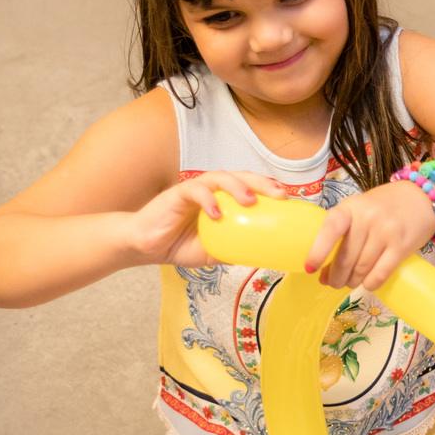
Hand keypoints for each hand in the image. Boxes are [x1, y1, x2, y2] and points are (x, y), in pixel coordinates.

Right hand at [131, 171, 285, 266]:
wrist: (145, 247)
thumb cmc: (180, 244)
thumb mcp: (214, 251)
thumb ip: (235, 248)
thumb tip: (264, 257)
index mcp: (224, 200)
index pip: (250, 187)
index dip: (269, 188)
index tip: (288, 198)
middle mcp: (212, 190)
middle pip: (241, 176)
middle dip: (262, 183)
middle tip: (280, 195)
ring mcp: (195, 189)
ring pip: (220, 177)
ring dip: (237, 186)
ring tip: (250, 201)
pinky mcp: (176, 194)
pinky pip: (194, 190)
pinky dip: (207, 200)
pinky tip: (216, 213)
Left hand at [305, 180, 434, 290]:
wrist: (420, 198)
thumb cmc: (383, 206)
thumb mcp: (359, 210)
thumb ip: (342, 234)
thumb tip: (322, 271)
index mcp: (351, 207)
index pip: (331, 228)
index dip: (318, 250)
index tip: (310, 268)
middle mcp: (368, 218)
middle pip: (346, 257)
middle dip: (335, 276)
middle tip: (332, 283)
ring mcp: (386, 231)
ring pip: (361, 268)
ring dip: (352, 281)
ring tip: (350, 282)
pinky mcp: (401, 246)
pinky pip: (380, 273)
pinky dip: (370, 283)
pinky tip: (367, 283)